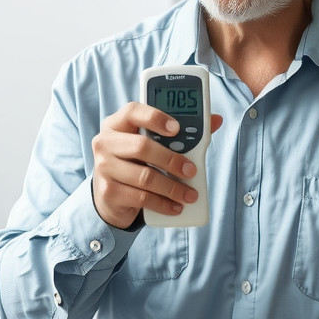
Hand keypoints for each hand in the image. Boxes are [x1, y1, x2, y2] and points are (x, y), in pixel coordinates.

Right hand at [91, 103, 222, 228]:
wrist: (110, 195)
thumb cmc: (137, 162)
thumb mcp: (153, 143)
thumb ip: (180, 132)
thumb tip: (215, 120)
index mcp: (117, 123)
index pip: (132, 111)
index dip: (155, 117)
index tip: (177, 128)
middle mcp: (105, 142)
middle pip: (141, 147)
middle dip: (171, 160)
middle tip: (191, 170)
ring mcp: (104, 167)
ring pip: (144, 177)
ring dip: (172, 187)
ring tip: (189, 195)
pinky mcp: (108, 191)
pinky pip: (141, 198)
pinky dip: (162, 204)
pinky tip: (176, 207)